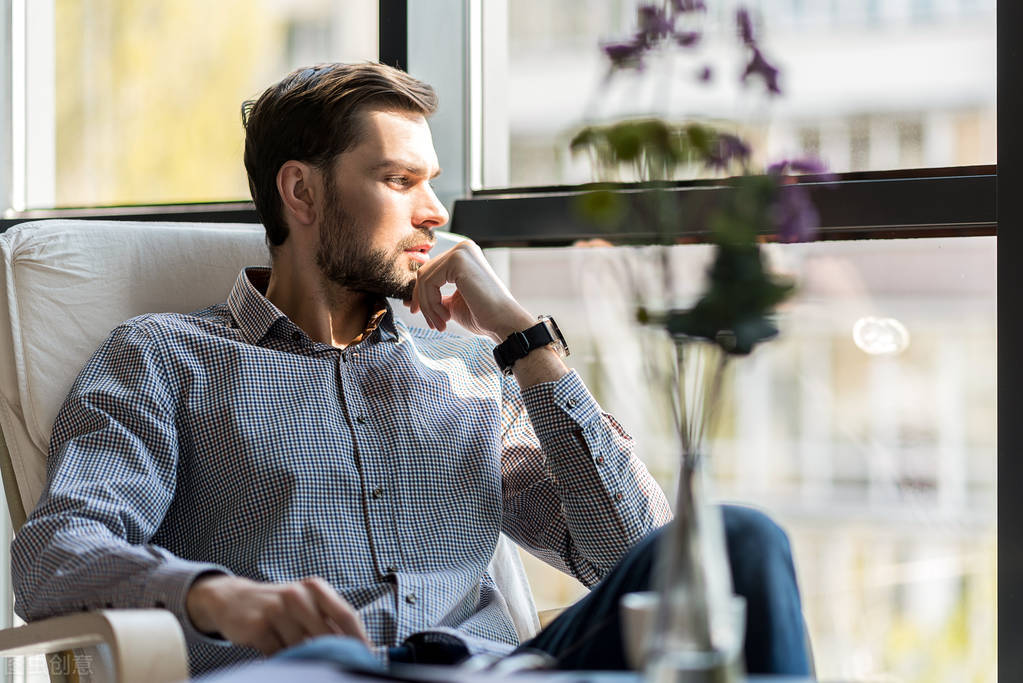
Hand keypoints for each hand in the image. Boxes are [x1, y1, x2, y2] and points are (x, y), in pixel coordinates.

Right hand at [186, 574, 369, 655]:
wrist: (234, 599)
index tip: (368, 658)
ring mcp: (277, 609)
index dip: (359, 639)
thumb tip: (358, 648)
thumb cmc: (280, 606)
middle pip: (327, 634)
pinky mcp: (258, 626)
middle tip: (340, 668)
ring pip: (301, 647)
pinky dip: (282, 659)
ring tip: (299, 655)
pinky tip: (278, 653)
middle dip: (334, 654)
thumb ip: (328, 620)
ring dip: (303, 657)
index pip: (346, 615)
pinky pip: (278, 654)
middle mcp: (297, 595)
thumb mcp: (306, 603)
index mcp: (315, 588)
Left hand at [408, 240, 533, 342]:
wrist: (503, 322)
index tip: (424, 315)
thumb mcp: (452, 303)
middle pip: (424, 273)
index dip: (422, 295)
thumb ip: (434, 296)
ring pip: (424, 279)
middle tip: (434, 323)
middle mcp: (462, 248)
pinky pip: (429, 282)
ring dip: (428, 306)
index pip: (430, 271)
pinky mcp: (458, 260)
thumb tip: (410, 300)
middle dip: (424, 302)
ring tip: (441, 323)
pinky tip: (446, 317)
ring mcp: (461, 252)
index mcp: (463, 256)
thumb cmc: (483, 315)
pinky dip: (431, 304)